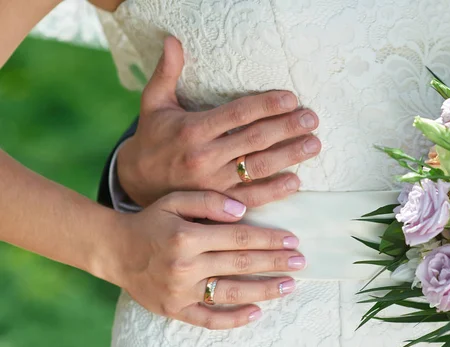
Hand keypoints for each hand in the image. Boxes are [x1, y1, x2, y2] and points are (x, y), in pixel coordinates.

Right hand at [109, 190, 303, 329]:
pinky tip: (256, 312)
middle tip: (301, 262)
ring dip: (264, 289)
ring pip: (231, 292)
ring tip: (289, 286)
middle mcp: (185, 265)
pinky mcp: (174, 310)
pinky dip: (234, 318)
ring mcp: (180, 291)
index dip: (269, 239)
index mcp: (187, 236)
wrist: (115, 250)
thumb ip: (208, 201)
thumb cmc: (150, 222)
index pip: (239, 238)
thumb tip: (243, 210)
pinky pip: (208, 319)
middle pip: (241, 264)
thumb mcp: (174, 200)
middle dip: (275, 262)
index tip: (292, 240)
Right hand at [118, 37, 320, 207]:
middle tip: (312, 120)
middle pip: (255, 139)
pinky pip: (250, 197)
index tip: (291, 98)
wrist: (135, 180)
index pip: (238, 114)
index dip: (266, 105)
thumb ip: (166, 73)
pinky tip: (295, 182)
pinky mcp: (217, 202)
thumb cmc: (152, 137)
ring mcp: (213, 182)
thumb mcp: (154, 103)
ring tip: (313, 145)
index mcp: (193, 129)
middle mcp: (205, 156)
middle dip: (287, 128)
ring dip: (289, 156)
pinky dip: (274, 191)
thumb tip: (173, 40)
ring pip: (258, 167)